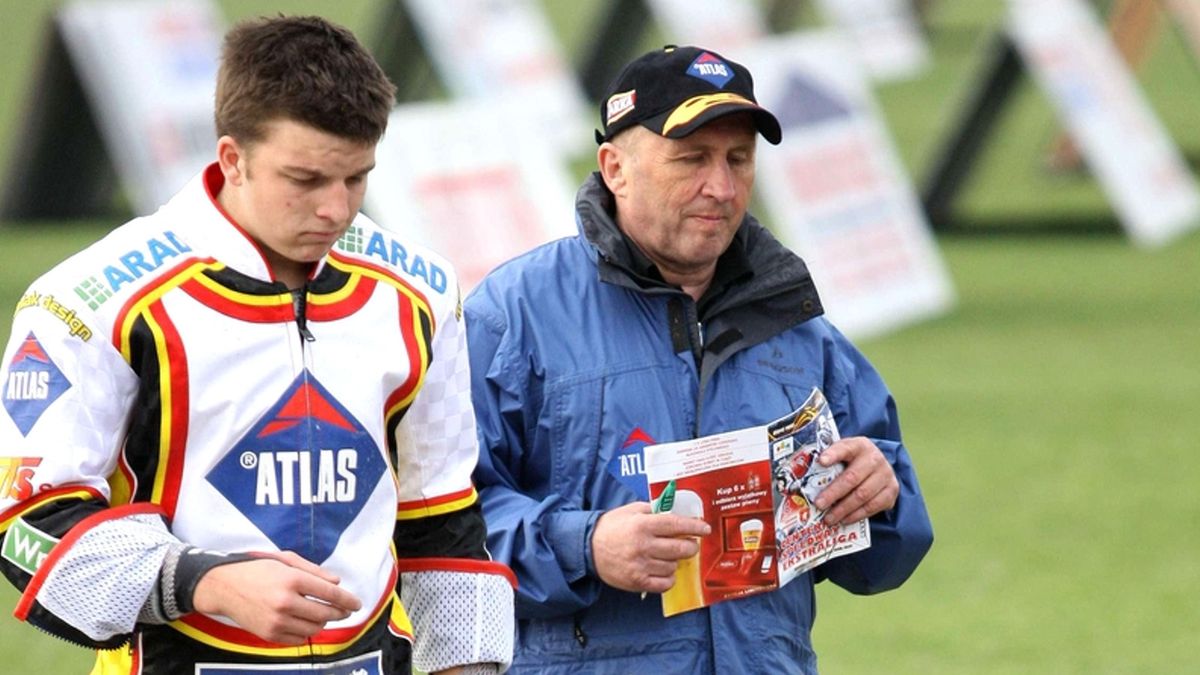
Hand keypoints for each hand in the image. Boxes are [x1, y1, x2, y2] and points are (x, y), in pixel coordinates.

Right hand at [191, 550, 361, 644]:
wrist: (224, 586)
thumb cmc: (257, 568)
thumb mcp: (286, 559)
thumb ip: (314, 571)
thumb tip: (337, 583)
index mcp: (291, 579)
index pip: (330, 594)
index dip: (348, 600)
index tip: (357, 603)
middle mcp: (285, 602)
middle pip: (325, 613)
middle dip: (340, 612)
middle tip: (345, 610)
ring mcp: (276, 620)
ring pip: (314, 628)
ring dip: (323, 622)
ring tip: (324, 613)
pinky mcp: (269, 634)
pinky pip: (299, 638)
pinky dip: (307, 631)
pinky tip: (307, 622)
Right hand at [591, 501, 710, 593]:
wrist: (588, 549)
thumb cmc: (612, 527)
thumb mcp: (631, 511)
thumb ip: (654, 511)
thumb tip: (678, 514)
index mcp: (642, 525)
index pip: (675, 525)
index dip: (694, 527)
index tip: (705, 529)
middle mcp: (642, 546)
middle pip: (680, 548)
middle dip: (691, 546)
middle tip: (691, 544)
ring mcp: (640, 566)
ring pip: (673, 566)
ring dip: (675, 561)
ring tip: (668, 556)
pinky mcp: (637, 582)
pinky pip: (665, 583)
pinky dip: (669, 578)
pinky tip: (664, 570)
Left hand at [813, 437, 898, 526]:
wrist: (878, 466)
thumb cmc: (853, 462)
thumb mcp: (843, 455)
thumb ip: (829, 461)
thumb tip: (803, 477)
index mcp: (859, 445)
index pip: (845, 448)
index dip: (833, 454)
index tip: (821, 461)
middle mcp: (875, 458)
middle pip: (852, 477)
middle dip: (833, 493)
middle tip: (819, 504)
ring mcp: (886, 474)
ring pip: (862, 495)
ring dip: (843, 509)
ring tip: (829, 518)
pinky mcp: (891, 490)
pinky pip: (873, 506)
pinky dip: (857, 515)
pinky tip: (844, 519)